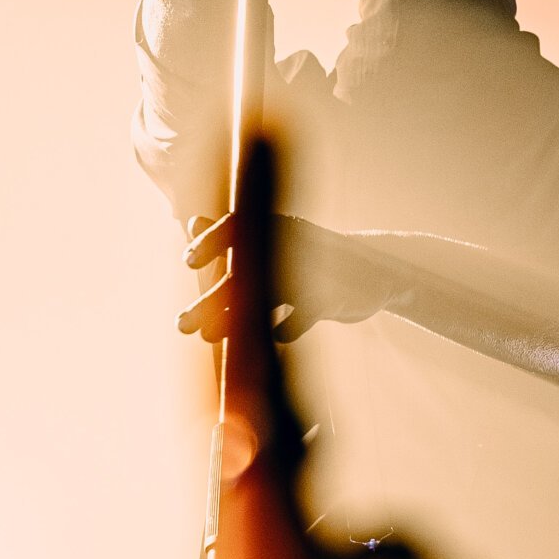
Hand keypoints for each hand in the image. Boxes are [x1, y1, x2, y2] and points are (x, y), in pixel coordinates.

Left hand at [177, 210, 390, 340]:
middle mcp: (291, 247)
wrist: (377, 271)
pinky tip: (272, 337)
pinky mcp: (330, 301)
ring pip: (264, 298)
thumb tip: (194, 221)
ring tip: (206, 336)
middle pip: (242, 275)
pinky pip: (300, 317)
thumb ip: (236, 236)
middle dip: (208, 301)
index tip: (188, 262)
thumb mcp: (280, 241)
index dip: (211, 243)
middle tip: (181, 325)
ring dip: (232, 320)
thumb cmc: (316, 258)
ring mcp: (311, 274)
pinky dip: (284, 328)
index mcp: (276, 228)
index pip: (237, 230)